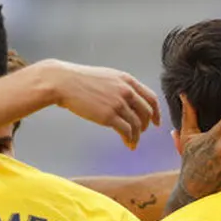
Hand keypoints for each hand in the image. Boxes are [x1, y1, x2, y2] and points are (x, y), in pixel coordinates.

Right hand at [40, 60, 160, 149]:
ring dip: (137, 136)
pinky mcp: (109, 116)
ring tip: (132, 143)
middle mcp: (126, 91)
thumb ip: (120, 86)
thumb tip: (128, 100)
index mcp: (127, 80)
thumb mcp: (107, 77)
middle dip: (147, 125)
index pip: (151, 97)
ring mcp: (118, 103)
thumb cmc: (80, 80)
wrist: (64, 83)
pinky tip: (127, 143)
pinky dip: (130, 139)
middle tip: (142, 133)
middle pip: (147, 112)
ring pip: (137, 124)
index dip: (156, 112)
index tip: (156, 122)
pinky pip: (126, 131)